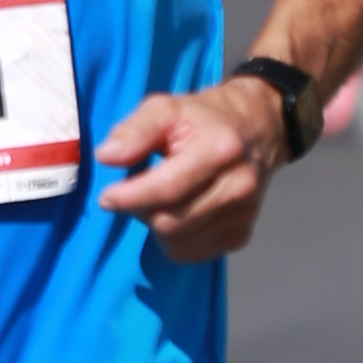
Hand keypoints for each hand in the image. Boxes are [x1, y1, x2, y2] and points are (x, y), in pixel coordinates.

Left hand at [97, 80, 283, 262]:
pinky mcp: (241, 235)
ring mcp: (243, 215)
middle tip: (135, 192)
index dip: (130, 198)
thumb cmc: (202, 119)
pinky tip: (177, 213)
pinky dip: (174, 240)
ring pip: (177, 243)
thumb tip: (106, 156)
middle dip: (141, 210)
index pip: (167, 189)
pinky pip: (191, 253)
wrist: (256, 129)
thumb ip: (134, 131)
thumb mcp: (165, 109)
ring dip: (156, 225)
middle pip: (169, 222)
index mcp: (220, 149)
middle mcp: (238, 186)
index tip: (107, 197)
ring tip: (160, 199)